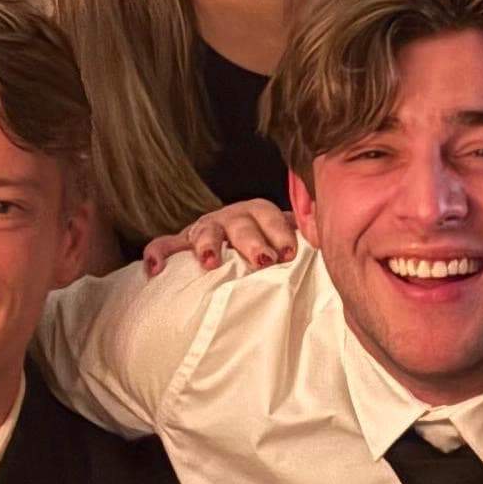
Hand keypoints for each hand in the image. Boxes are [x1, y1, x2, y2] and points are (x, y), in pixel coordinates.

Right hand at [143, 198, 299, 278]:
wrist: (240, 246)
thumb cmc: (269, 246)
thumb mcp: (289, 237)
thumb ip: (306, 232)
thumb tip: (328, 235)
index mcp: (259, 213)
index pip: (270, 216)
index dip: (280, 232)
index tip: (289, 252)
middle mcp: (232, 216)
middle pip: (241, 225)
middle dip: (251, 242)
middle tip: (262, 260)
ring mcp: (205, 228)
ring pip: (205, 232)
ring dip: (208, 245)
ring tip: (211, 262)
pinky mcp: (183, 242)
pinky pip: (166, 245)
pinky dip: (158, 254)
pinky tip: (154, 270)